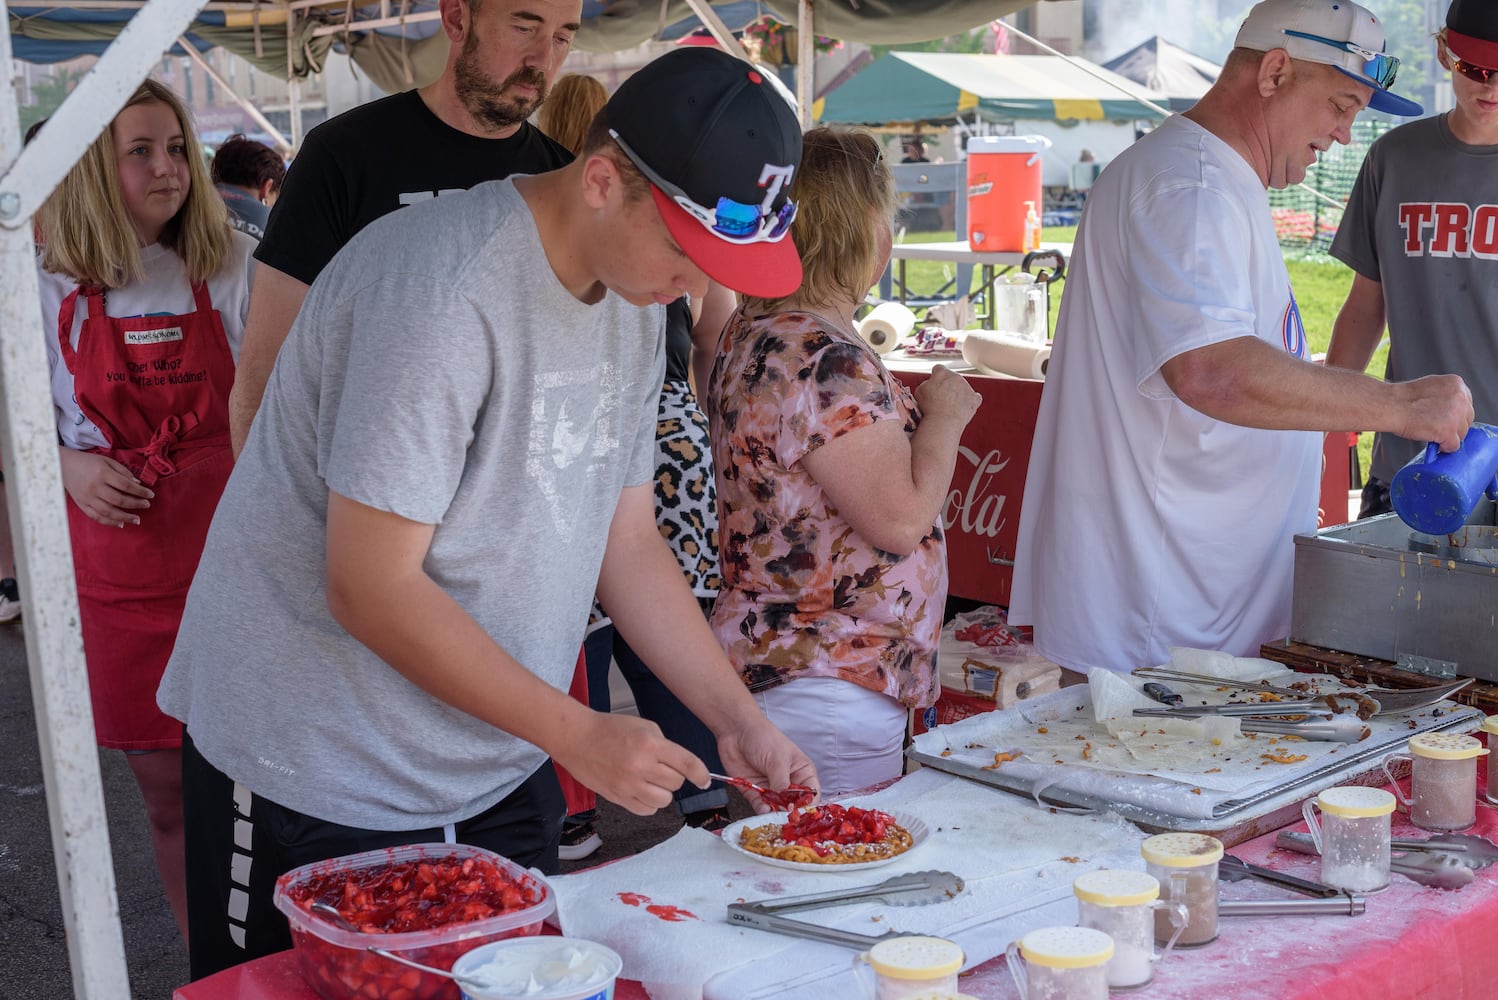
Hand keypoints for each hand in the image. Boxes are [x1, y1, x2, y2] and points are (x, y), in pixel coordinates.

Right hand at [58, 447, 152, 526]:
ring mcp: (86, 497)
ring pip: (108, 512)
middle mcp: (94, 487)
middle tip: (146, 505)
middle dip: (135, 504)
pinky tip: (120, 524)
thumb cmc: (89, 462)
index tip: (151, 495)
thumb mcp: (107, 461)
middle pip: (118, 500)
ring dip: (125, 517)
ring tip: (137, 520)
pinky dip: (109, 522)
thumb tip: (138, 484)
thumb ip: (123, 472)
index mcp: (102, 473)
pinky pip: (96, 517)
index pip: (126, 485)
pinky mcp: (81, 504)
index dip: (140, 492)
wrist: (63, 465)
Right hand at [552, 711, 708, 816]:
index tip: (705, 780)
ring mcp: (628, 785)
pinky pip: (646, 810)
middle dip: (675, 776)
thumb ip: (665, 746)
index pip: (686, 764)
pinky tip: (641, 789)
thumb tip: (681, 766)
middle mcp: (641, 767)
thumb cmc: (609, 729)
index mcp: (650, 745)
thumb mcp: (644, 726)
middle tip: (662, 766)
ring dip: (662, 791)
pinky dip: (649, 803)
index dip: (701, 774)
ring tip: (651, 779)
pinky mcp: (618, 798)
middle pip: (676, 783)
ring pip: (663, 800)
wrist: (577, 739)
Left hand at [712, 715, 819, 813]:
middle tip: (786, 821)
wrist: (735, 730)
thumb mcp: (778, 760)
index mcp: (802, 773)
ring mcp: (771, 789)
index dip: (808, 807)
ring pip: (777, 810)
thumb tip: (788, 806)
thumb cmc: (763, 737)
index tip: (802, 816)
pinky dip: (761, 812)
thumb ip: (783, 785)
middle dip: (790, 815)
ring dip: (774, 815)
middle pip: (794, 806)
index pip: (811, 795)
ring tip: (773, 818)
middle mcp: (788, 783)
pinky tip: (762, 811)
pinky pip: (760, 807)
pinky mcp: (755, 792)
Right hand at [914, 365, 979, 426]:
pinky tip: (964, 407)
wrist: (943, 421)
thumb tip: (931, 384)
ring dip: (958, 393)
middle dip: (948, 386)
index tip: (934, 383)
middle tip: (941, 398)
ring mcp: (967, 387)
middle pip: (952, 378)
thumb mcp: (919, 391)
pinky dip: (971, 401)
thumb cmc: (929, 407)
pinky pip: (975, 397)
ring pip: (963, 387)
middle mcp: (956, 377)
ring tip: (950, 407)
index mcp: (942, 373)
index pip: (939, 368)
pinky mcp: (974, 398)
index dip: (936, 375)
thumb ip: (926, 384)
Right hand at [1396, 375, 1472, 452]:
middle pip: (1467, 419)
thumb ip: (1446, 396)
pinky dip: (1443, 447)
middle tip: (1435, 427)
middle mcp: (1461, 397)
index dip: (1454, 414)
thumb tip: (1451, 411)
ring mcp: (1456, 415)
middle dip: (1454, 426)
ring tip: (1430, 432)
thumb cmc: (1402, 398)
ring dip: (1448, 436)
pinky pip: (1453, 446)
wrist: (1390, 405)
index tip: (1443, 418)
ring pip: (1461, 433)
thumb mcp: (1431, 387)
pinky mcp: (1449, 430)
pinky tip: (1432, 442)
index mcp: (1457, 383)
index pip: (1466, 405)